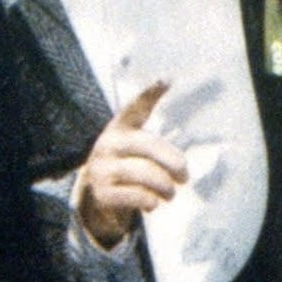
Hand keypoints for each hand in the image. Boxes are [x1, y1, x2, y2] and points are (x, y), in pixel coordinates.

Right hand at [77, 81, 187, 246]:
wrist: (97, 197)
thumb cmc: (127, 165)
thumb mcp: (136, 145)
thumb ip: (153, 132)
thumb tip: (169, 86)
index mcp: (119, 128)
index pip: (135, 107)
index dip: (150, 92)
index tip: (167, 78)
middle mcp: (107, 144)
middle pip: (149, 146)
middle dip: (173, 162)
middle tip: (185, 177)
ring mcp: (101, 168)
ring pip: (146, 174)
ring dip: (165, 188)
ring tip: (170, 193)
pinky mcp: (101, 193)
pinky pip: (137, 196)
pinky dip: (150, 202)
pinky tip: (152, 203)